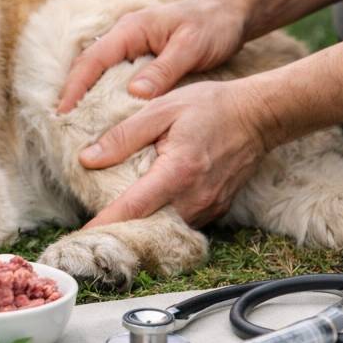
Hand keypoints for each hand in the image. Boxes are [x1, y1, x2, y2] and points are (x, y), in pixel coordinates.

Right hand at [57, 0, 249, 112]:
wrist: (229, 12)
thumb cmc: (213, 26)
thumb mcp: (191, 48)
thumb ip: (163, 70)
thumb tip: (134, 94)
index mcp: (131, 29)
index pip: (92, 60)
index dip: (75, 87)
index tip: (63, 113)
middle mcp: (123, 35)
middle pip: (86, 65)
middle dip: (71, 93)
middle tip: (62, 125)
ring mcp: (129, 44)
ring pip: (96, 71)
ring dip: (84, 95)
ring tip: (76, 125)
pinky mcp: (137, 55)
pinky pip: (111, 75)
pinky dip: (102, 93)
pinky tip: (102, 114)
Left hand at [79, 80, 268, 227]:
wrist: (259, 115)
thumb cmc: (210, 107)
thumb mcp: (161, 109)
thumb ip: (123, 136)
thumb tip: (88, 159)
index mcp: (177, 172)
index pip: (133, 208)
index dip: (105, 223)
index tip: (82, 236)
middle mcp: (195, 198)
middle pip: (148, 226)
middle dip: (118, 230)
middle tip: (91, 231)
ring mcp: (209, 207)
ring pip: (165, 228)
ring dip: (140, 226)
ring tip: (113, 222)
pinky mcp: (217, 210)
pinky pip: (182, 222)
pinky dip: (161, 220)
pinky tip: (146, 210)